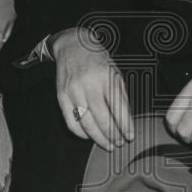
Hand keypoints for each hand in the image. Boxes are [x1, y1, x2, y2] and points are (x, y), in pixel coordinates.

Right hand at [52, 27, 133, 150]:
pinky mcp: (62, 97)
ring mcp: (73, 92)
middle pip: (102, 119)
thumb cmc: (97, 60)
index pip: (118, 108)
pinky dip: (81, 133)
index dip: (125, 125)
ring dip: (98, 138)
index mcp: (106, 78)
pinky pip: (71, 122)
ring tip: (107, 144)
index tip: (130, 136)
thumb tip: (125, 120)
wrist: (73, 46)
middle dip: (113, 135)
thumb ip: (120, 95)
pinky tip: (89, 136)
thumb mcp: (115, 73)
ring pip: (87, 124)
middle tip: (119, 143)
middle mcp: (88, 85)